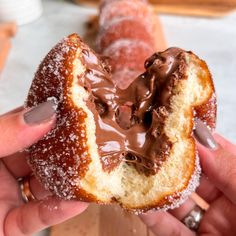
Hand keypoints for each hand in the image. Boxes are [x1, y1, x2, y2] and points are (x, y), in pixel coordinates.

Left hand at [0, 101, 87, 235]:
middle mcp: (1, 168)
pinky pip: (39, 216)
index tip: (74, 109)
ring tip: (94, 169)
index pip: (26, 124)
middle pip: (42, 155)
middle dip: (67, 149)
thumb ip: (4, 133)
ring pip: (46, 186)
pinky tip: (79, 199)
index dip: (50, 116)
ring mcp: (8, 197)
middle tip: (93, 140)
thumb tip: (44, 113)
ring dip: (69, 180)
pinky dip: (60, 209)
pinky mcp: (11, 225)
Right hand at [140, 133, 235, 235]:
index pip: (215, 155)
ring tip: (137, 170)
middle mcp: (224, 202)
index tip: (176, 125)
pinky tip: (138, 203)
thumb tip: (202, 140)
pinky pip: (169, 229)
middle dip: (170, 161)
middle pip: (191, 176)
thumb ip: (229, 170)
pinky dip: (153, 216)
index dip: (197, 139)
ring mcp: (209, 224)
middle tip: (148, 145)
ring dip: (155, 188)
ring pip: (176, 202)